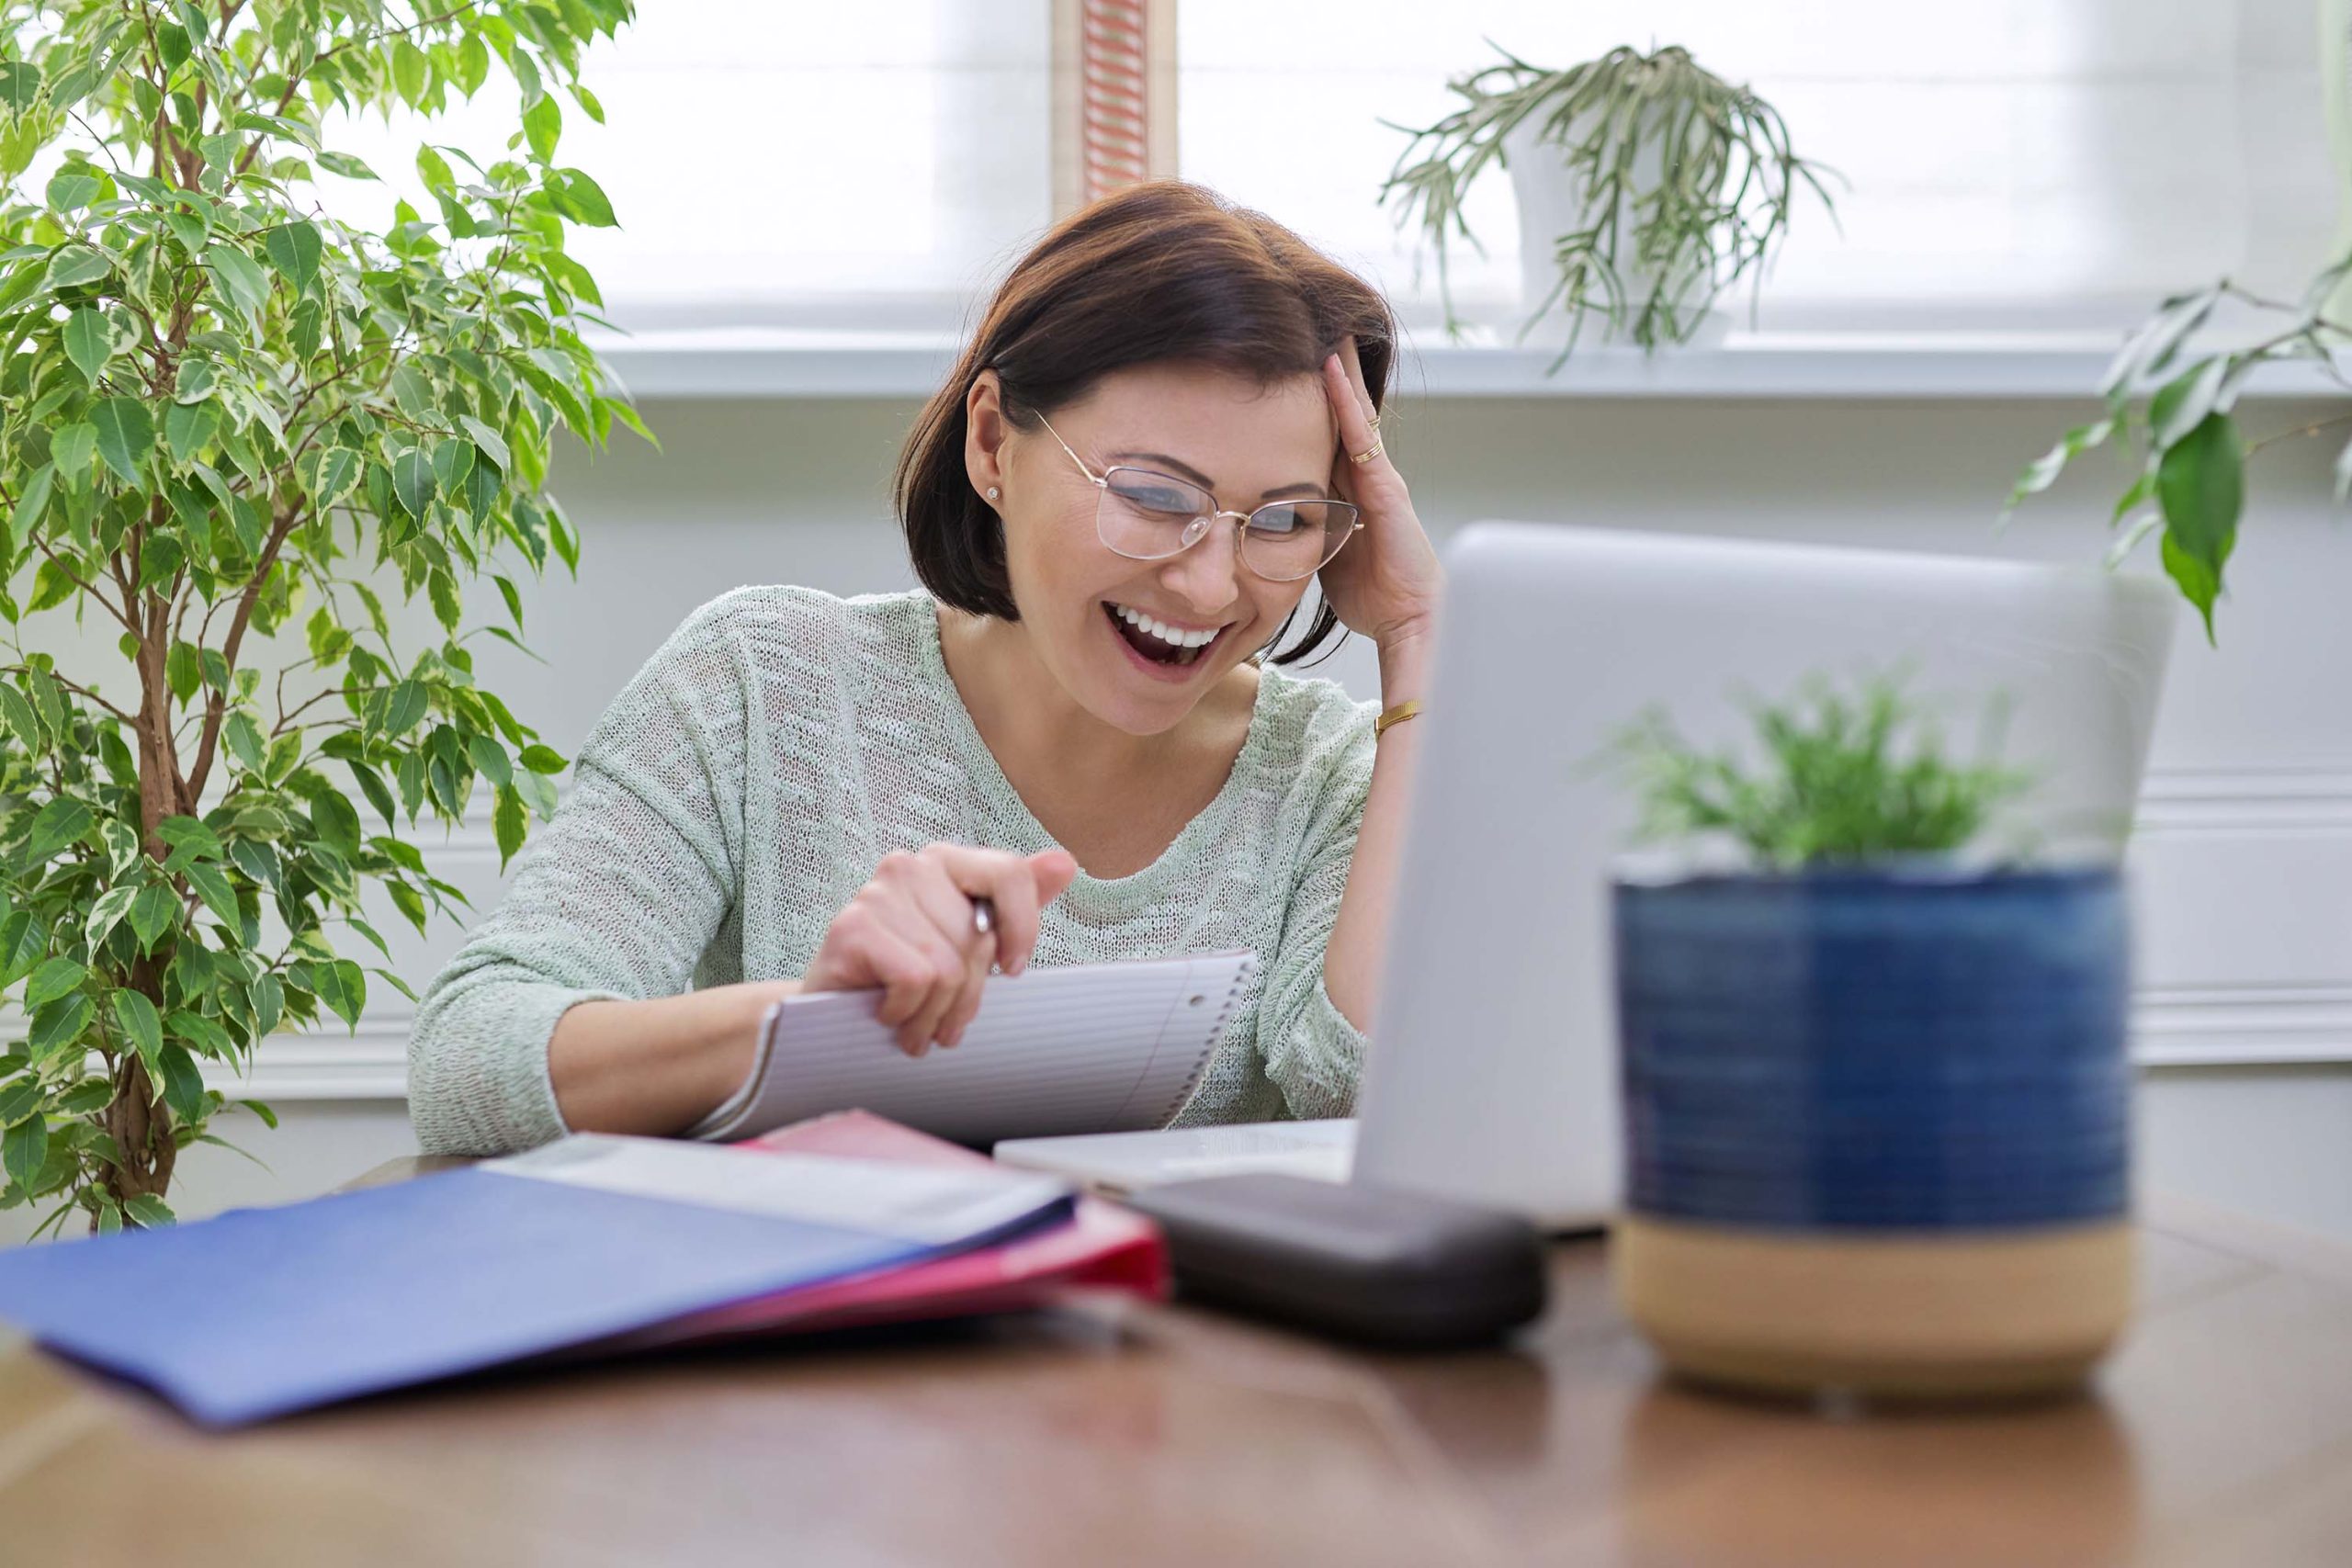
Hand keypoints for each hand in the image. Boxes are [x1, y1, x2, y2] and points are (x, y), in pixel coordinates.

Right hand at [800, 844, 1079, 1055]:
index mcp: (946, 862)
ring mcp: (877, 892)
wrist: (830, 1020)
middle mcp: (910, 865)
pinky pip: (916, 980)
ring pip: (948, 967)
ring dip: (934, 1015)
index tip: (1013, 971)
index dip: (1021, 928)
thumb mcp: (967, 945)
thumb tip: (1064, 861)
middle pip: (978, 937)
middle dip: (967, 995)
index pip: (1010, 874)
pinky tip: (886, 1014)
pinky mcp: (851, 927)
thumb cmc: (904, 981)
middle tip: (943, 1022)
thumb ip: (1016, 903)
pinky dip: (906, 1013)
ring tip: (916, 1027)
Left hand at [1312, 337, 1442, 651]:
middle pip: (1341, 412)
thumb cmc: (1370, 596)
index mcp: (1347, 491)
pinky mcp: (1386, 486)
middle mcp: (1364, 476)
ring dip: (1338, 371)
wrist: (1408, 619)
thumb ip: (1299, 531)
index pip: (1323, 435)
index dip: (1305, 402)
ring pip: (1354, 412)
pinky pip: (1362, 435)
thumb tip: (1256, 524)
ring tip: (1326, 327)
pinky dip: (1346, 400)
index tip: (1285, 368)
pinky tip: (1331, 369)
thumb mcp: (1320, 553)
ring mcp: (1377, 477)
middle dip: (1327, 372)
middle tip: (1309, 325)